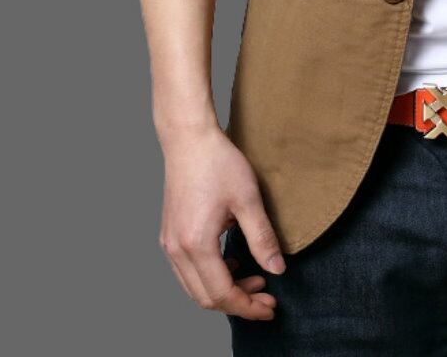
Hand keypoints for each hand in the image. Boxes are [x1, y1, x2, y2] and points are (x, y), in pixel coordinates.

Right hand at [158, 123, 283, 319]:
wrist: (189, 139)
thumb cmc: (218, 163)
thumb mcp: (248, 199)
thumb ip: (262, 238)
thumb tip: (277, 269)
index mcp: (196, 245)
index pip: (222, 294)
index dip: (248, 306)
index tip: (271, 307)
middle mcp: (177, 250)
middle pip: (205, 298)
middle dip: (238, 303)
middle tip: (267, 298)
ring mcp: (169, 243)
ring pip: (195, 287)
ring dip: (224, 291)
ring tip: (254, 279)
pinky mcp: (169, 235)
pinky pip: (188, 271)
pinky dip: (211, 277)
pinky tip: (233, 264)